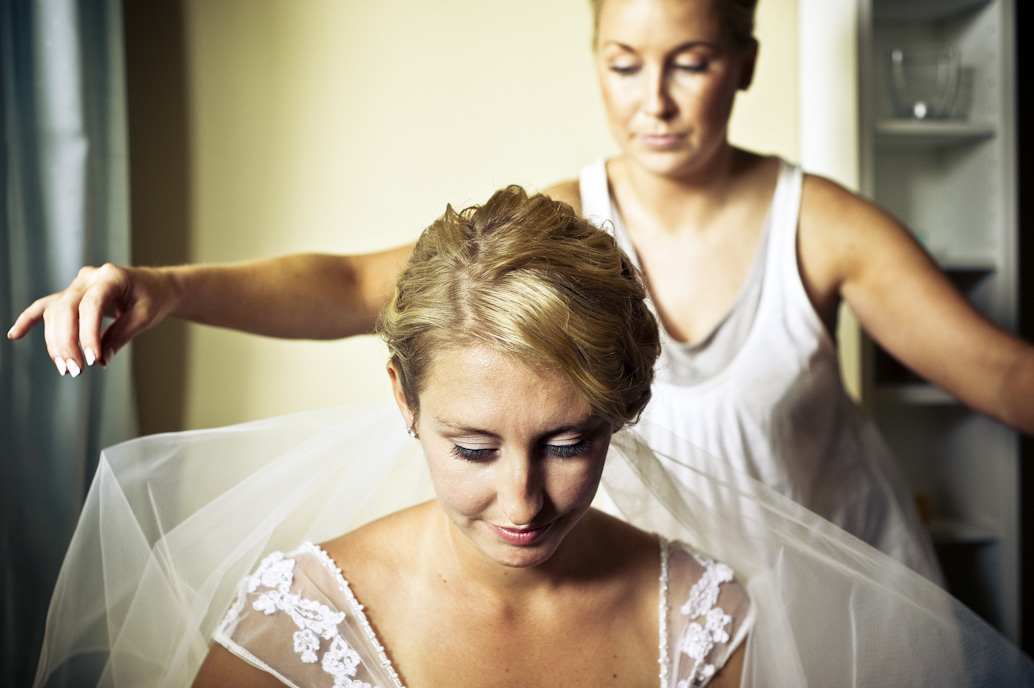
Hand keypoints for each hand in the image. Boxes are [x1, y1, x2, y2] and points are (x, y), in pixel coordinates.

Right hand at [7, 263, 177, 375]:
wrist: (155, 286)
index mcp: (111, 277)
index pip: (91, 305)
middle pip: (66, 309)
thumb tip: (100, 359)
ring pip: (55, 312)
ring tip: (66, 368)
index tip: (93, 360)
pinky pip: (45, 307)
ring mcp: (77, 285)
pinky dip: (29, 320)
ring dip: (56, 342)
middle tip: (76, 370)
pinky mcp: (71, 295)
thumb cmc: (153, 299)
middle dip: (67, 342)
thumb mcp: (145, 317)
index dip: (89, 334)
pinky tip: (15, 335)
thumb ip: (121, 335)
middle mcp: (89, 278)